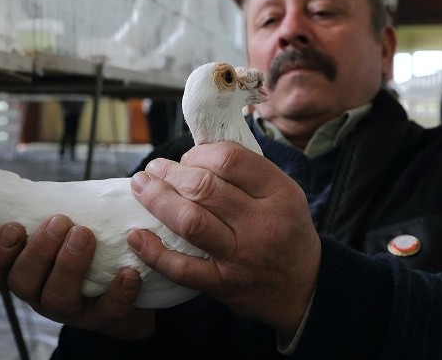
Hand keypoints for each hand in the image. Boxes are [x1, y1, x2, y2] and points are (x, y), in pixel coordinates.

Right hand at [0, 214, 154, 339]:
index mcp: (27, 272)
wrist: (133, 284)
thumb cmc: (90, 248)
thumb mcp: (65, 232)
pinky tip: (129, 272)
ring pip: (58, 300)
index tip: (14, 227)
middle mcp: (42, 294)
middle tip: (59, 222)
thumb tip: (45, 189)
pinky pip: (109, 311)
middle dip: (38, 251)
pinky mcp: (107, 318)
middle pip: (23, 283)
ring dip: (69, 265)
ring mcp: (74, 310)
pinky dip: (119, 291)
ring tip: (85, 235)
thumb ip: (52, 217)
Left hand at [128, 142, 320, 338]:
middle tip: (154, 168)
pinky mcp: (223, 284)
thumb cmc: (287, 231)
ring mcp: (241, 256)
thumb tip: (195, 152)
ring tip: (141, 187)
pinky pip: (181, 269)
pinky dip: (154, 252)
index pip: (230, 159)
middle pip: (204, 188)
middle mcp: (261, 224)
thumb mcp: (283, 192)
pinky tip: (137, 236)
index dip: (199, 153)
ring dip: (157, 200)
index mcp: (279, 193)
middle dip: (170, 173)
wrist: (305, 288)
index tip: (187, 158)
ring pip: (190, 222)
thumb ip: (247, 171)